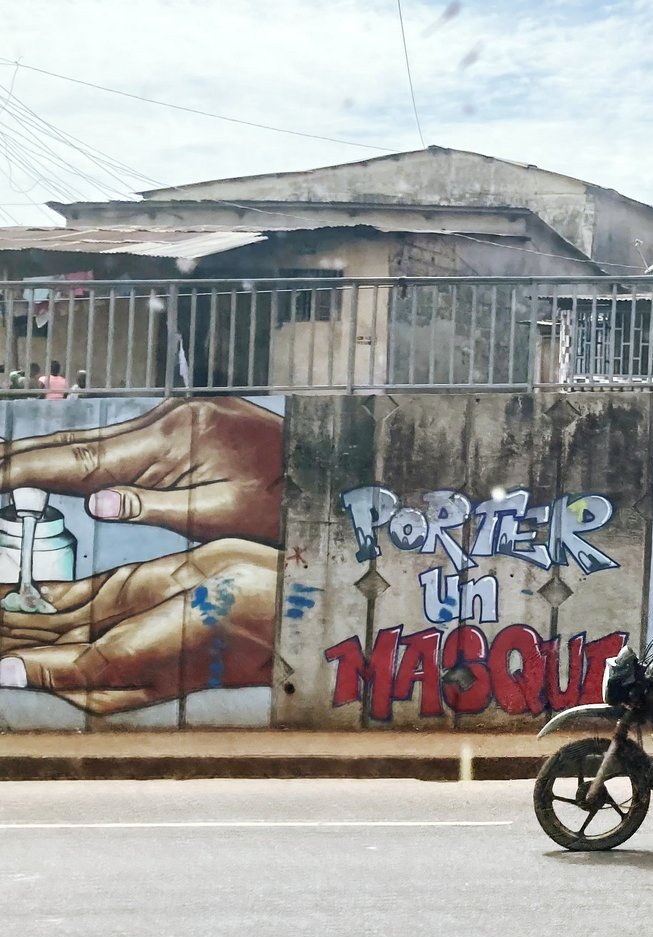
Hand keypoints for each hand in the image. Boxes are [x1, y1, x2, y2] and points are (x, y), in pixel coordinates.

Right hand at [0, 398, 282, 543]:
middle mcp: (169, 419)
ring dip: (53, 457)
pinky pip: (130, 440)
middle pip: (80, 444)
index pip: (79, 460)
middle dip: (23, 458)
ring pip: (102, 441)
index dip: (24, 469)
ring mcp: (180, 416)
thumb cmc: (286, 499)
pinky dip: (92, 455)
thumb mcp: (220, 516)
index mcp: (171, 441)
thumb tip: (96, 502)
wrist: (332, 468)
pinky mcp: (191, 421)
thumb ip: (154, 507)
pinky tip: (66, 467)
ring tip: (5, 470)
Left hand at [0, 539, 278, 712]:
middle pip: (35, 645)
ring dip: (10, 608)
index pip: (33, 672)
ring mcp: (114, 621)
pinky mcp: (126, 588)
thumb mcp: (133, 658)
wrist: (265, 597)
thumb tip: (6, 674)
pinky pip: (70, 591)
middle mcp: (105, 656)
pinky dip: (36, 588)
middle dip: (4, 631)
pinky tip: (6, 583)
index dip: (3, 658)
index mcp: (106, 685)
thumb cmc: (214, 640)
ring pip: (46, 617)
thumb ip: (68, 667)